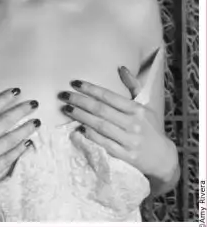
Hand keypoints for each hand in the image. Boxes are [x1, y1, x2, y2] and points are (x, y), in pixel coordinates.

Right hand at [0, 86, 40, 200]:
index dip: (5, 99)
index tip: (17, 91)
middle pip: (4, 122)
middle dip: (21, 111)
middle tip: (34, 104)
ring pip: (10, 141)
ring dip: (25, 130)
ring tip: (36, 122)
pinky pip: (8, 159)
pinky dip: (19, 150)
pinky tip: (27, 142)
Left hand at [58, 74, 175, 180]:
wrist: (163, 158)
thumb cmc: (151, 128)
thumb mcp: (146, 106)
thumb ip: (133, 86)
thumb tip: (122, 68)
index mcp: (137, 110)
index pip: (109, 96)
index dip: (90, 89)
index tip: (75, 83)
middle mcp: (133, 124)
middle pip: (101, 110)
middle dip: (80, 101)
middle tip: (63, 96)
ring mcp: (129, 140)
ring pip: (100, 126)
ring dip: (81, 117)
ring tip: (66, 109)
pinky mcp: (126, 156)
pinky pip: (104, 144)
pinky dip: (90, 136)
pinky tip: (78, 129)